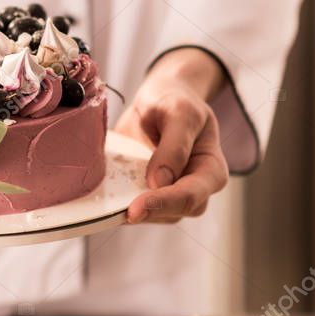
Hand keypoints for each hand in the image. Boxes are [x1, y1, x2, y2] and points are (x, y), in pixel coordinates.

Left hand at [114, 49, 228, 223]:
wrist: (160, 99)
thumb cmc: (176, 102)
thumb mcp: (180, 112)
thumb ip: (174, 146)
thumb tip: (160, 182)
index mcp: (211, 171)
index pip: (191, 195)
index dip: (164, 203)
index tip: (137, 206)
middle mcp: (194, 189)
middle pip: (174, 213)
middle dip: (147, 212)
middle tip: (118, 210)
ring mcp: (170, 195)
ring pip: (152, 216)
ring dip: (130, 209)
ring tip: (108, 200)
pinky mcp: (146, 194)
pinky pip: (133, 206)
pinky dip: (118, 204)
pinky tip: (103, 196)